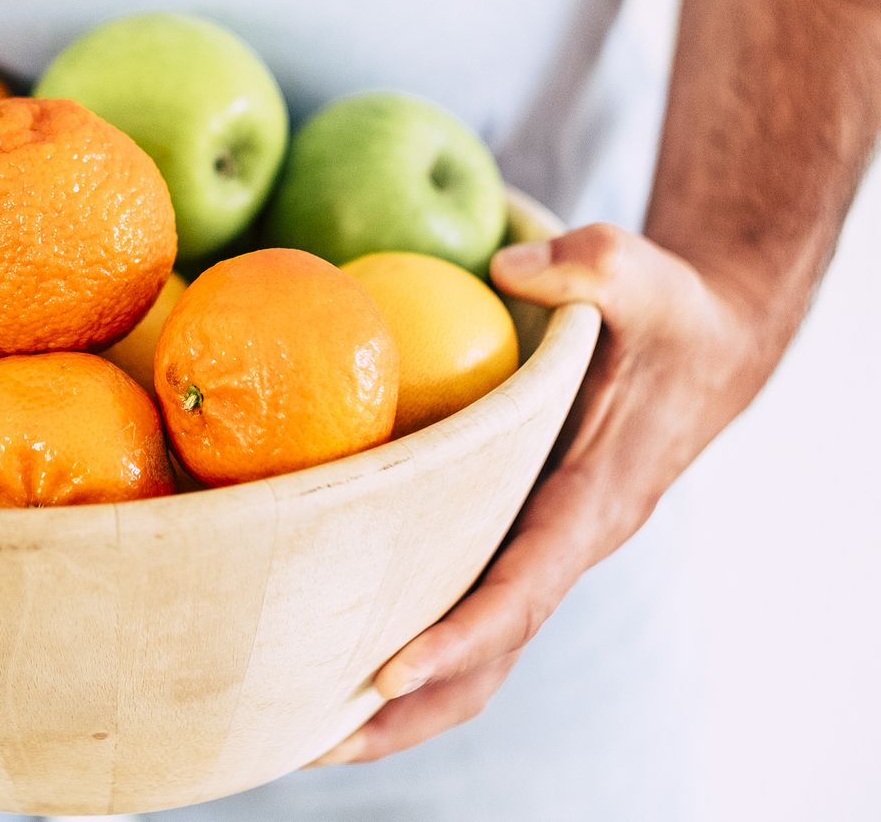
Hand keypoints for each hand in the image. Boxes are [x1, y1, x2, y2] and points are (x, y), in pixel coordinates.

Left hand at [313, 223, 772, 764]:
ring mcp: (537, 549)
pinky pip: (463, 610)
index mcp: (592, 503)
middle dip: (409, 709)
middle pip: (489, 655)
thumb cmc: (667, 309)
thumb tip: (508, 265)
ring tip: (301, 736)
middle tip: (311, 741)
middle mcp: (563, 545)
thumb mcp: (640, 270)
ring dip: (401, 704)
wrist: (706, 344)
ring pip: (476, 653)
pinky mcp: (513, 537)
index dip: (459, 635)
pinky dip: (410, 649)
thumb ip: (590, 266)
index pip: (522, 588)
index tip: (386, 671)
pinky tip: (332, 658)